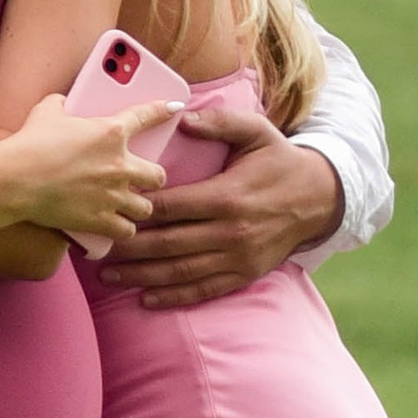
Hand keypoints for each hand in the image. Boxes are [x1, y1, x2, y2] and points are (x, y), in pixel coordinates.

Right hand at [5, 97, 166, 246]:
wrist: (16, 179)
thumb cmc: (30, 143)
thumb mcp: (47, 111)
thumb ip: (61, 104)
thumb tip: (62, 102)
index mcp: (111, 132)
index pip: (147, 116)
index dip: (164, 110)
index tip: (175, 107)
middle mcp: (119, 165)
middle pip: (157, 175)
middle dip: (152, 177)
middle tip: (140, 178)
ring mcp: (112, 195)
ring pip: (145, 207)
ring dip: (138, 206)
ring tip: (128, 206)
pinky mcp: (100, 220)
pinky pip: (126, 231)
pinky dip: (122, 229)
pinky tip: (116, 227)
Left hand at [95, 102, 341, 309]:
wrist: (321, 198)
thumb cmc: (279, 161)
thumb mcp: (257, 132)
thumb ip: (220, 122)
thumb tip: (182, 118)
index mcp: (227, 196)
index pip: (171, 207)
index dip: (138, 211)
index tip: (109, 210)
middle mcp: (230, 232)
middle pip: (168, 243)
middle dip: (129, 249)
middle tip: (96, 250)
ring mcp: (237, 257)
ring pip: (180, 271)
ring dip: (142, 276)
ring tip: (109, 277)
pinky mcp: (244, 275)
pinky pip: (203, 290)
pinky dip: (174, 297)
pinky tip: (146, 299)